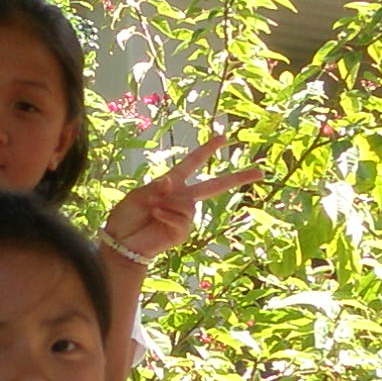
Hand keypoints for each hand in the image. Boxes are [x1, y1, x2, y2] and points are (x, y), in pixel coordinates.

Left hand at [100, 135, 263, 264]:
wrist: (121, 243)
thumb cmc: (125, 217)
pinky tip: (155, 216)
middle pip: (215, 186)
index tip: (223, 137)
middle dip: (238, 178)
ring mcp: (184, 216)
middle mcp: (182, 198)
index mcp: (172, 183)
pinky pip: (182, 219)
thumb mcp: (138, 195)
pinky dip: (167, 215)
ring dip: (168, 205)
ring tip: (152, 209)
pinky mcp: (182, 232)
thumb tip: (171, 183)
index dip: (207, 150)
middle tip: (261, 172)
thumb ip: (157, 187)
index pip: (193, 163)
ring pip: (189, 204)